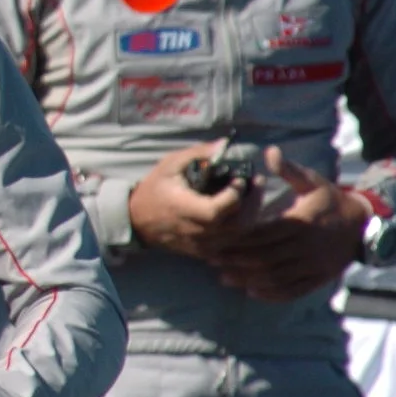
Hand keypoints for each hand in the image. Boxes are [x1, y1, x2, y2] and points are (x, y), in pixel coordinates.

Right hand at [126, 143, 256, 260]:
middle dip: (254, 203)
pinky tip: (243, 212)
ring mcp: (203, 246)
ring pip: (240, 235)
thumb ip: (198, 154)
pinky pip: (233, 243)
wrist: (137, 220)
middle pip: (239, 225)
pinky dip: (242, 228)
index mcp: (186, 210)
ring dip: (251, 215)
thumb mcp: (170, 165)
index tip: (241, 179)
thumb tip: (224, 144)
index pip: (222, 208)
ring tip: (253, 196)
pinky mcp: (205, 252)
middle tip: (258, 184)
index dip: (237, 194)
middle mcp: (197, 232)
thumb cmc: (154, 190)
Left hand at [206, 152, 368, 302]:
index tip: (217, 241)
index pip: (264, 234)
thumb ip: (289, 169)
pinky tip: (252, 292)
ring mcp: (314, 264)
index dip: (239, 240)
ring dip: (248, 279)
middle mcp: (307, 246)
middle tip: (212, 261)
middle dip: (237, 261)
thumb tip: (269, 151)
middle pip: (266, 257)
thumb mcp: (313, 181)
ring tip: (224, 278)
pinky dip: (272, 294)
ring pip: (276, 276)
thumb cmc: (331, 201)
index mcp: (302, 221)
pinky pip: (294, 290)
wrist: (363, 225)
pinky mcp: (319, 278)